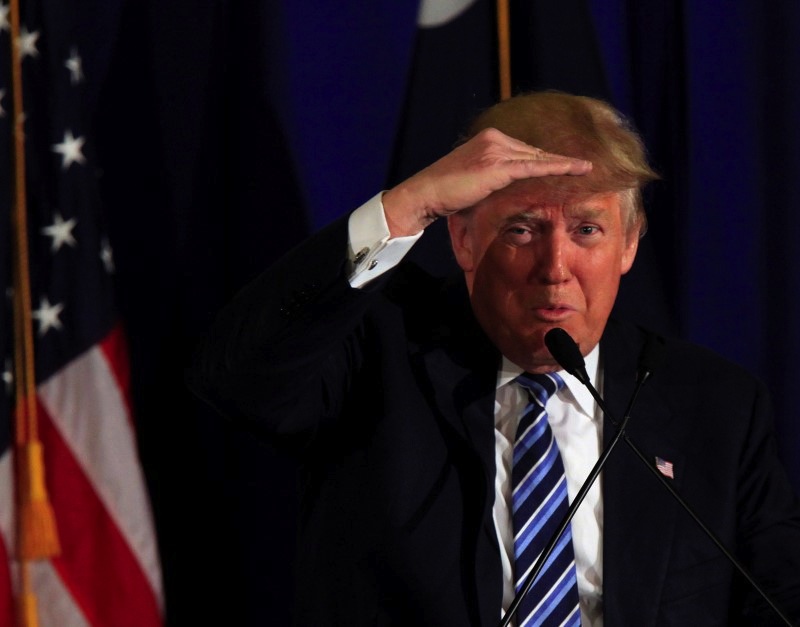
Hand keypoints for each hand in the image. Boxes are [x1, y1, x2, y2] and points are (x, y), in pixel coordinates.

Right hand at [381, 128, 591, 236]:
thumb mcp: (473, 182)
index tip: (565, 165)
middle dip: (558, 160)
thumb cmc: (444, 194)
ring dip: (564, 164)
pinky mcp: (497, 166)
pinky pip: (534, 167)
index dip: (545, 159)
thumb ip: (492, 179)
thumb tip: (508, 191)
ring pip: (538, 157)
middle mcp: (494, 139)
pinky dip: (557, 168)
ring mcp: (496, 150)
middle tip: (583, 166)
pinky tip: (576, 170)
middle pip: (534, 151)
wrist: (424, 194)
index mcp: (488, 139)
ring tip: (586, 168)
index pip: (524, 150)